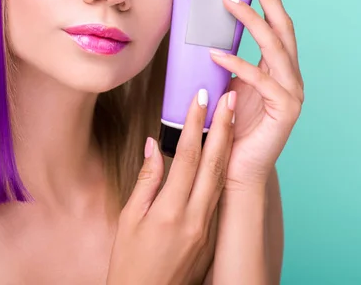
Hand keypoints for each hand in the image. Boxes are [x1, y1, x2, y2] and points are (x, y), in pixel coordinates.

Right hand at [107, 90, 235, 284]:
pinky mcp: (212, 236)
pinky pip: (219, 196)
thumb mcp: (128, 220)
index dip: (195, 123)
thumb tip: (155, 145)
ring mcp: (207, 228)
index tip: (200, 98)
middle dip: (222, 126)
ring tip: (231, 118)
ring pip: (221, 178)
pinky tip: (224, 154)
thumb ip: (146, 180)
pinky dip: (222, 170)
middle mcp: (195, 218)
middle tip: (228, 96)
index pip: (187, 156)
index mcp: (169, 211)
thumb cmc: (130, 264)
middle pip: (213, 163)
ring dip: (227, 145)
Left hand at [210, 0, 303, 189]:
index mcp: (279, 67)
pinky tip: (215, 52)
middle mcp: (290, 75)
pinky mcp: (286, 109)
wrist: (235, 168)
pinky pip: (260, 79)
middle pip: (282, 26)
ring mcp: (292, 91)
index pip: (276, 23)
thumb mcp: (228, 85)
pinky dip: (237, 64)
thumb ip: (228, 60)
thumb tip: (208, 30)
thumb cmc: (230, 127)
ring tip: (229, 1)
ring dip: (253, 21)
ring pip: (275, 46)